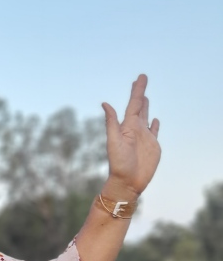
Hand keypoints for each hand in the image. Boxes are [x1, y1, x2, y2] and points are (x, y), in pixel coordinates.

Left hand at [102, 74, 160, 198]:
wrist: (127, 182)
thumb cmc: (119, 164)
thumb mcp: (114, 141)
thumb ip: (111, 122)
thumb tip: (105, 103)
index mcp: (127, 127)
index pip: (133, 104)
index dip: (137, 90)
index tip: (140, 78)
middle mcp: (136, 130)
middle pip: (139, 107)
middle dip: (140, 94)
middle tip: (141, 80)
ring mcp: (145, 137)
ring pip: (146, 117)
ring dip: (146, 107)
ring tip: (145, 97)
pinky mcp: (152, 146)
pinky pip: (154, 131)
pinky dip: (155, 124)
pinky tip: (155, 120)